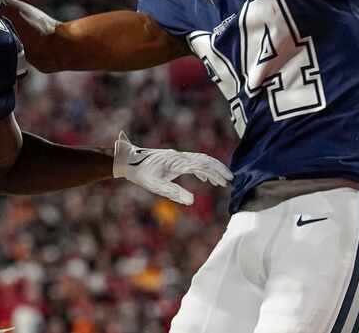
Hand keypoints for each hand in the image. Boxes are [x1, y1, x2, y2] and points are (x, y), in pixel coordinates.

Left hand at [113, 131, 232, 203]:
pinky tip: (205, 178)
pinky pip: (193, 161)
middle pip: (205, 159)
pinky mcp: (173, 159)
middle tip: (231, 180)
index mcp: (178, 161)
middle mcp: (180, 156)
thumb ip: (174, 192)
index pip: (203, 165)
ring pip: (200, 159)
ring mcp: (177, 156)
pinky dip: (202, 169)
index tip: (228, 181)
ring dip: (212, 169)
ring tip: (221, 182)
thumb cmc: (141, 173)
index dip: (217, 172)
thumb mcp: (155, 185)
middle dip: (219, 169)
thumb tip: (191, 201)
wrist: (127, 160)